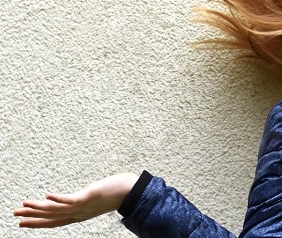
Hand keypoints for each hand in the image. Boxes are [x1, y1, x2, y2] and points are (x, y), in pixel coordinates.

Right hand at [14, 172, 138, 227]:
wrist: (133, 192)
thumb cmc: (118, 191)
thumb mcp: (98, 198)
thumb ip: (88, 198)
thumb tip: (85, 193)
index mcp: (80, 214)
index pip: (55, 221)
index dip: (38, 223)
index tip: (23, 223)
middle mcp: (80, 213)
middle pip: (52, 217)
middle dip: (32, 218)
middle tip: (15, 216)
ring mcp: (84, 206)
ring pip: (57, 210)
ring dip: (39, 208)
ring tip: (24, 205)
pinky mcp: (89, 196)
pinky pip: (71, 200)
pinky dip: (58, 199)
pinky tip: (47, 195)